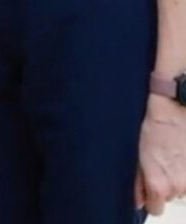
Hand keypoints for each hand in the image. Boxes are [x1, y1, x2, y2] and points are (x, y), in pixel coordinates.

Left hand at [136, 95, 185, 213]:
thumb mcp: (138, 153)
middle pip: (170, 196)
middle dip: (164, 183)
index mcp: (159, 184)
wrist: (175, 108)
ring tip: (171, 155)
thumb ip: (137, 181)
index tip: (148, 188)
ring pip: (182, 188)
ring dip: (177, 176)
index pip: (155, 210)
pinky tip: (181, 155)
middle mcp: (178, 187)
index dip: (150, 198)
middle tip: (160, 162)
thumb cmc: (154, 126)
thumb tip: (138, 200)